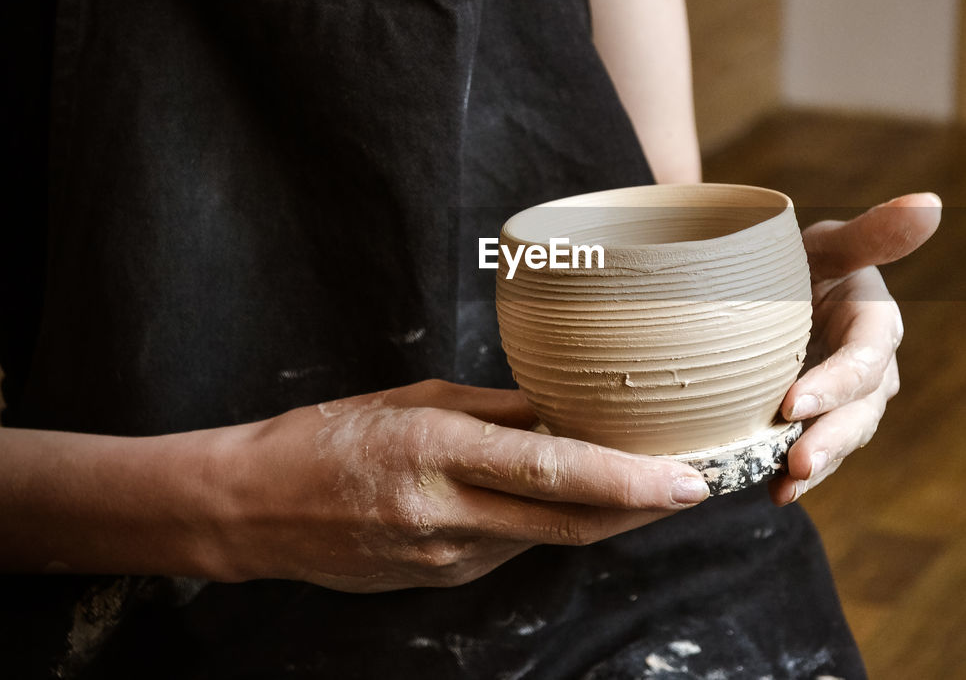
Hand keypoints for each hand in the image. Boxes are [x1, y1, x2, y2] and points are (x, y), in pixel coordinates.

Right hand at [212, 381, 709, 591]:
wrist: (254, 510)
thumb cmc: (328, 436)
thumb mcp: (414, 400)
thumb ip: (496, 410)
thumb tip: (565, 410)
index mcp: (438, 451)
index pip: (555, 471)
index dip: (629, 480)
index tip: (687, 477)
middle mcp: (447, 512)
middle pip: (571, 521)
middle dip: (643, 509)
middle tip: (697, 486)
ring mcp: (445, 557)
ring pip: (546, 536)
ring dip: (602, 515)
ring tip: (647, 483)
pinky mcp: (442, 579)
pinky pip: (512, 548)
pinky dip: (549, 523)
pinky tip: (567, 500)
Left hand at [770, 193, 941, 504]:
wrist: (765, 294)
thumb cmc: (798, 260)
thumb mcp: (828, 244)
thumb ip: (873, 233)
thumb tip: (932, 203)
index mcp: (875, 324)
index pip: (863, 359)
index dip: (835, 384)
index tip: (791, 404)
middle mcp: (871, 369)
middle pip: (859, 411)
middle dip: (830, 440)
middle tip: (795, 464)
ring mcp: (848, 401)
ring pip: (841, 438)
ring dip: (817, 465)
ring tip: (784, 485)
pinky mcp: (822, 422)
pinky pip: (817, 452)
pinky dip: (798, 476)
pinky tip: (776, 493)